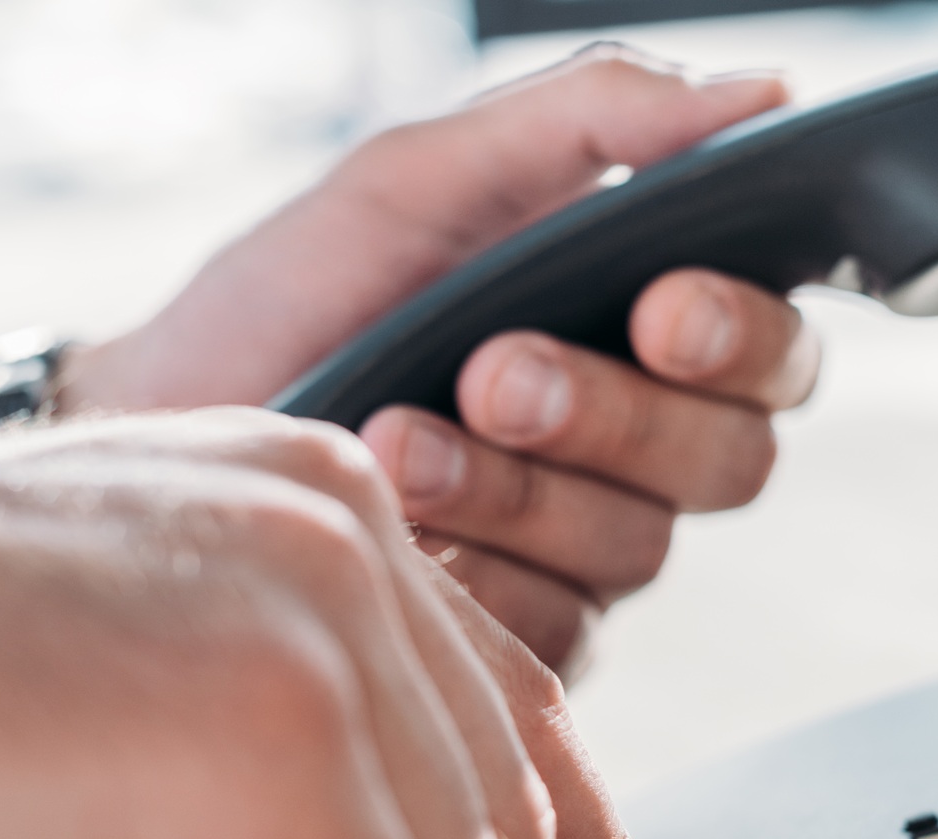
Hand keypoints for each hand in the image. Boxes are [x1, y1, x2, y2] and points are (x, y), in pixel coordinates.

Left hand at [62, 45, 820, 672]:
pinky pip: (554, 630)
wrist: (165, 431)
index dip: (745, 335)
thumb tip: (756, 96)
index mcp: (635, 329)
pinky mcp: (522, 643)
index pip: (772, 350)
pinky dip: (475, 575)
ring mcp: (582, 553)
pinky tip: (398, 536)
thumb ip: (587, 121)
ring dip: (516, 490)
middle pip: (731, 460)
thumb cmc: (292, 301)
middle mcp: (634, 449)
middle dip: (613, 414)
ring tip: (398, 441)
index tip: (663, 305)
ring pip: (636, 547)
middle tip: (494, 374)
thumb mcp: (421, 180)